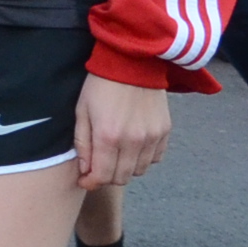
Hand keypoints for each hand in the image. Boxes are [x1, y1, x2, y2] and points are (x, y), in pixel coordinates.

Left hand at [74, 74, 169, 188]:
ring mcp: (152, 137)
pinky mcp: (165, 132)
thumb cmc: (100, 86)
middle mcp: (133, 141)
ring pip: (140, 171)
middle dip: (107, 177)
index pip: (102, 176)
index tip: (85, 180)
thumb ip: (83, 143)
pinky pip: (155, 159)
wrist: (132, 63)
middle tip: (98, 167)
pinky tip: (133, 148)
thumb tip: (85, 170)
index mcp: (108, 136)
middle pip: (122, 178)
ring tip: (115, 156)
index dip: (91, 183)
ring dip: (126, 169)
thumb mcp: (82, 111)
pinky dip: (143, 159)